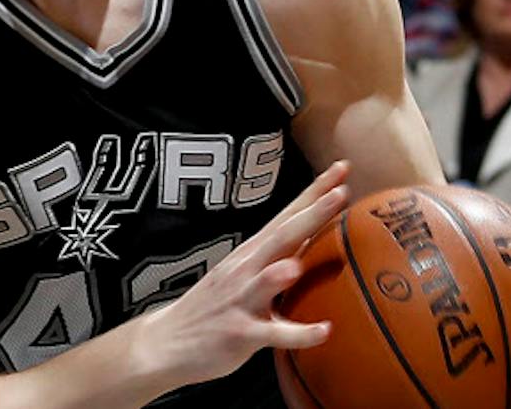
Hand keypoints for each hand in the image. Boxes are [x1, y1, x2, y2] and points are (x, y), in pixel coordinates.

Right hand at [137, 161, 349, 388]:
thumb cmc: (216, 308)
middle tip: (340, 190)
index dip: (313, 192)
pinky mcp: (239, 333)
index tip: (341, 168)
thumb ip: (278, 260)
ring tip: (302, 261)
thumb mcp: (245, 276)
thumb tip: (316, 246)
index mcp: (252, 253)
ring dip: (284, 271)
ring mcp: (240, 300)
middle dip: (311, 213)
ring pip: (266, 281)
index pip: (287, 215)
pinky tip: (324, 332)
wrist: (169, 341)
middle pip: (281, 236)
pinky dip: (298, 333)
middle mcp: (245, 269)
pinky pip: (272, 333)